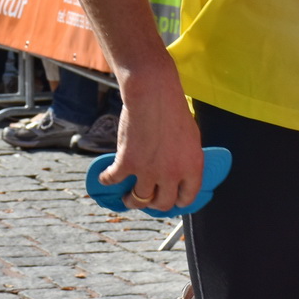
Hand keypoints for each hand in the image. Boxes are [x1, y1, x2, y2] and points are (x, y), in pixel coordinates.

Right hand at [101, 72, 204, 212]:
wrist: (153, 94)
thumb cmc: (172, 109)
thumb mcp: (190, 137)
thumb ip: (185, 158)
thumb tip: (178, 172)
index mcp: (192, 167)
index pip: (187, 198)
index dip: (177, 202)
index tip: (171, 201)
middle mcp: (172, 174)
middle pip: (162, 204)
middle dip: (154, 204)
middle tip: (147, 200)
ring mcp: (149, 171)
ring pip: (139, 199)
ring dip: (131, 201)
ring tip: (127, 198)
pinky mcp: (127, 163)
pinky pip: (114, 180)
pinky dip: (107, 180)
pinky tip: (105, 178)